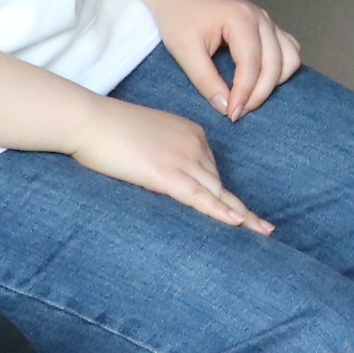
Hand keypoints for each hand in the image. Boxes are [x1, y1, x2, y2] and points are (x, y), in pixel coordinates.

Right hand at [70, 94, 274, 233]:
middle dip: (242, 207)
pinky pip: (199, 196)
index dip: (223, 194)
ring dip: (241, 215)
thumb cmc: (108, 129)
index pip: (212, 170)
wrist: (89, 120)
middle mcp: (194, 143)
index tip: (238, 212)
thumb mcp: (146, 138)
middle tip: (264, 227)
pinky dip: (219, 210)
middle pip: (221, 182)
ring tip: (262, 232)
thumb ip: (163, 154)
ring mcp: (182, 158)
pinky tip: (237, 223)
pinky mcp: (166, 174)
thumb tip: (163, 173)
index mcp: (191, 132)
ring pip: (217, 192)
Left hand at [151, 0, 303, 117]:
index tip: (231, 114)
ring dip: (274, 83)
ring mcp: (268, 21)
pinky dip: (280, 71)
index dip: (244, 93)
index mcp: (241, 19)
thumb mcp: (184, 51)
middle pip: (275, 64)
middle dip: (259, 94)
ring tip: (248, 97)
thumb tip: (225, 107)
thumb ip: (205, 80)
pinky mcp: (269, 28)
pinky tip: (259, 81)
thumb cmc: (180, 17)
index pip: (252, 63)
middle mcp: (261, 18)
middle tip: (237, 111)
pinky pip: (289, 52)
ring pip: (290, 59)